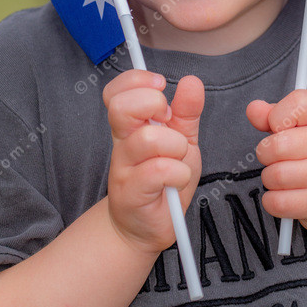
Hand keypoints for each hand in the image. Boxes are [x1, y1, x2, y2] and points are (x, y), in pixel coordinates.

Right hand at [102, 70, 203, 254]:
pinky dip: (179, 172)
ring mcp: (123, 168)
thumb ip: (186, 111)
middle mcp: (122, 143)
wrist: (149, 226)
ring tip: (178, 159)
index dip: (137, 80)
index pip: (116, 92)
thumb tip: (191, 81)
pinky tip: (177, 181)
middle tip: (168, 121)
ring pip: (148, 138)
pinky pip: (160, 170)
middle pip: (122, 107)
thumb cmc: (164, 180)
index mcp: (130, 126)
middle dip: (154, 105)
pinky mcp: (131, 194)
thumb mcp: (182, 140)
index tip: (161, 88)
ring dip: (175, 146)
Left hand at [246, 90, 306, 235]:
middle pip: (279, 146)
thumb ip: (275, 114)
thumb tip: (253, 110)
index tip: (278, 126)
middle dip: (265, 153)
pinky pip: (281, 203)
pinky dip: (272, 201)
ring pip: (278, 176)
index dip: (277, 115)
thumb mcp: (304, 123)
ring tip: (280, 176)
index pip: (298, 104)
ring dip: (269, 178)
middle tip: (273, 156)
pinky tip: (281, 195)